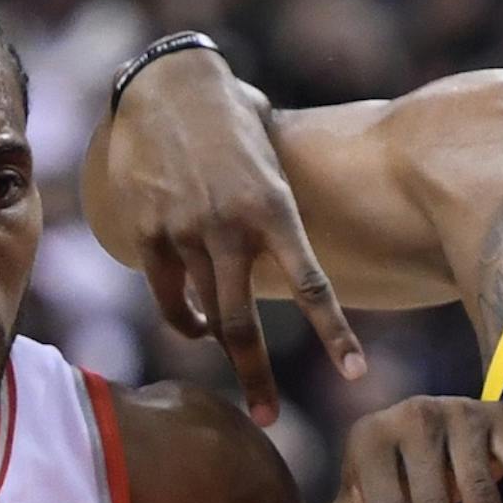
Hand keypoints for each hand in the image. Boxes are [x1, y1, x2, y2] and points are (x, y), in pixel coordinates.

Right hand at [106, 51, 364, 423]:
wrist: (165, 83)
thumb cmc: (231, 118)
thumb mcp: (272, 156)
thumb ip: (282, 207)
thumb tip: (301, 247)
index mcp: (274, 207)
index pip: (313, 286)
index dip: (335, 335)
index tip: (355, 375)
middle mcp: (230, 226)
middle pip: (243, 326)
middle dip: (256, 377)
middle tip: (269, 418)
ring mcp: (184, 233)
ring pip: (202, 317)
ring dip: (216, 346)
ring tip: (228, 358)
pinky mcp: (148, 235)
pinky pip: (169, 296)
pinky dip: (185, 316)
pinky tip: (196, 323)